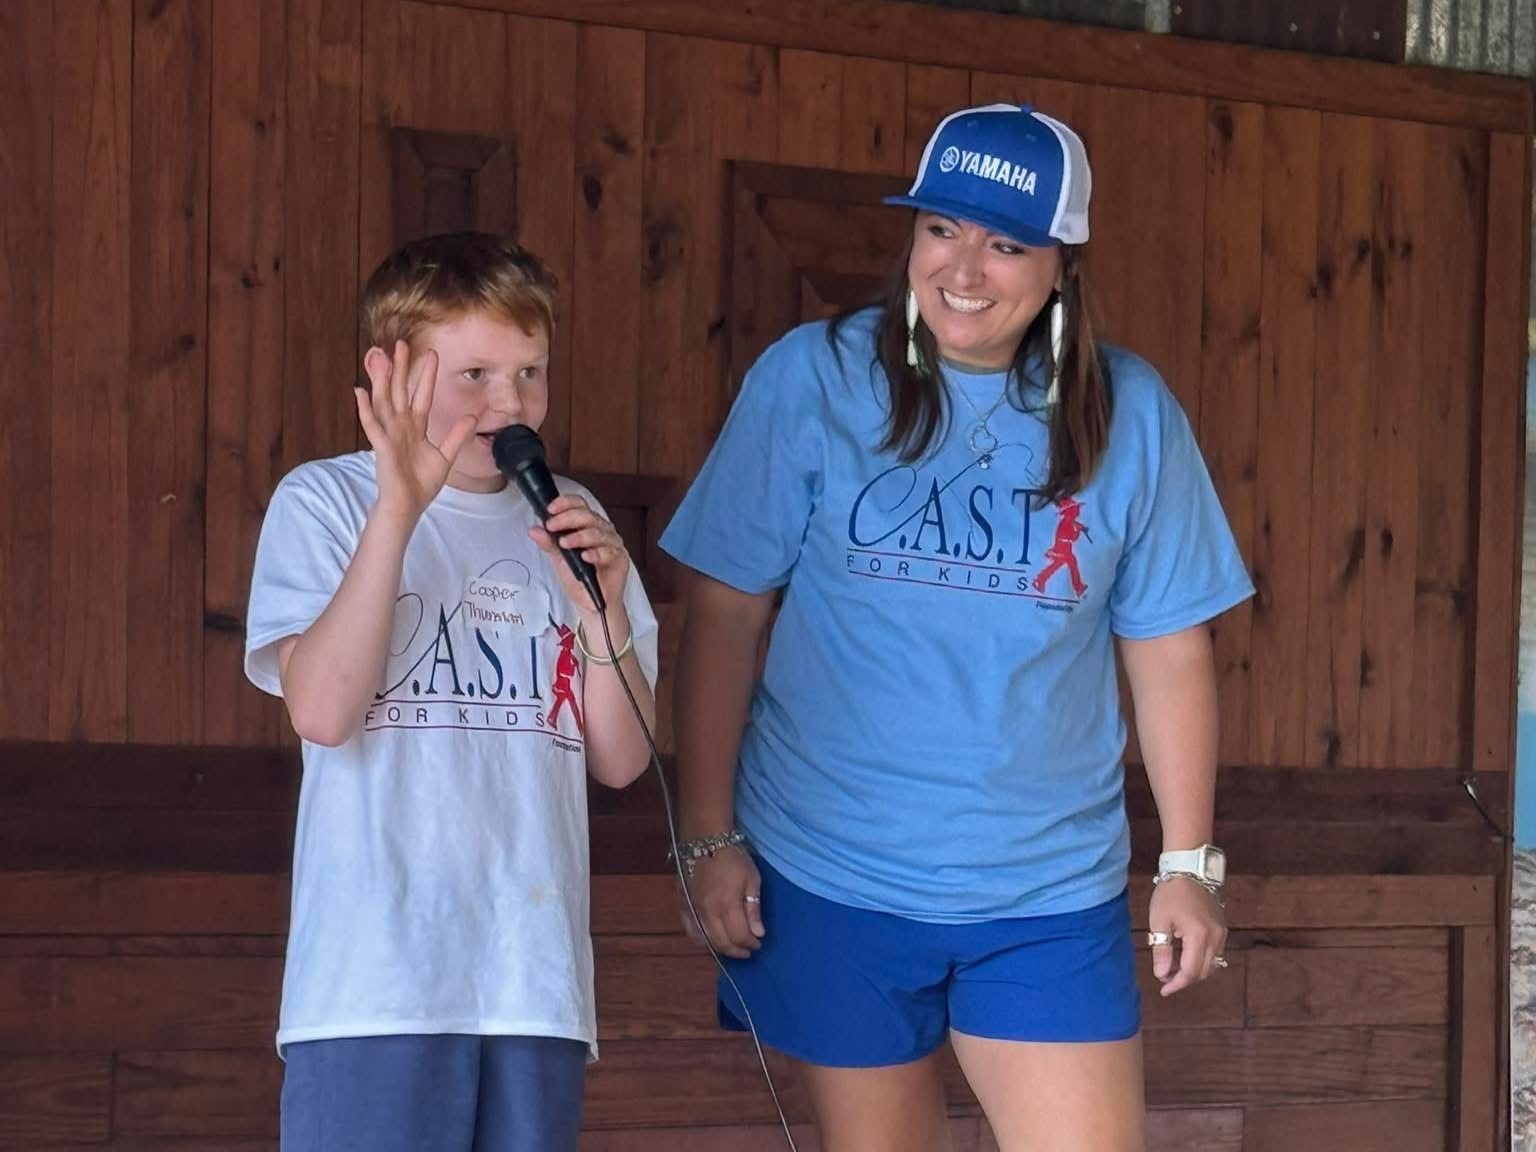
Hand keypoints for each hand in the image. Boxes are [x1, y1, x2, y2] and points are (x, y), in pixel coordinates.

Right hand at [357, 340, 475, 519]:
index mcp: (415, 427)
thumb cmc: (421, 482)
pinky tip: (359, 392)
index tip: (431, 354)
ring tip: (379, 357)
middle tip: (401, 343)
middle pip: (399, 391)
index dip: (425, 375)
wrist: (408, 505)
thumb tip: (471, 418)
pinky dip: (365, 409)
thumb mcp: (445, 456)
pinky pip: (372, 425)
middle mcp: (401, 426)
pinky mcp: (382, 447)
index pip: (421, 395)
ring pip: (384, 401)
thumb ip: (456, 436)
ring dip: (381, 379)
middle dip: (401, 368)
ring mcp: (389, 435)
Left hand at [530, 494, 630, 616]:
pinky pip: (609, 552)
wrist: (589, 603)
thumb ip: (549, 543)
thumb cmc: (578, 578)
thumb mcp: (558, 558)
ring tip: (565, 543)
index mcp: (588, 525)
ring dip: (579, 536)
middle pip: (588, 515)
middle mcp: (602, 530)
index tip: (551, 510)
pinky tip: (585, 556)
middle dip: (568, 519)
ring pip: (598, 532)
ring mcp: (612, 544)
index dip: (566, 503)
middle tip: (552, 526)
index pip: (580, 505)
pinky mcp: (620, 559)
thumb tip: (535, 530)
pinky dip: (596, 553)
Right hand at [677, 847, 763, 958]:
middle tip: (748, 950)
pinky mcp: (683, 906)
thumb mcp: (752, 879)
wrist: (704, 839)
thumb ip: (753, 908)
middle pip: (722, 943)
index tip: (759, 942)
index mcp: (726, 905)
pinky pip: (691, 931)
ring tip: (733, 946)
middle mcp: (707, 912)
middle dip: (738, 950)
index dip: (751, 943)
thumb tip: (758, 933)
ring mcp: (692, 910)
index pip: (739, 936)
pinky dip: (701, 940)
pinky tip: (710, 940)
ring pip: (706, 940)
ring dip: (721, 947)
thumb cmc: (733, 856)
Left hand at [1148, 876, 1226, 995]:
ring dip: (1193, 970)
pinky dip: (1200, 960)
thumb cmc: (1171, 893)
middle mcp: (1216, 938)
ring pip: (1211, 964)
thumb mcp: (1159, 921)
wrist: (1190, 870)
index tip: (1163, 990)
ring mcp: (1222, 934)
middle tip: (1164, 975)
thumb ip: (1161, 949)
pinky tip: (1184, 954)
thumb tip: (1162, 974)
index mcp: (1199, 936)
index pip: (1191, 971)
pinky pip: (1214, 954)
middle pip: (1203, 972)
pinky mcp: (1222, 929)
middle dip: (1184, 978)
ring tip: (1172, 965)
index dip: (1177, 984)